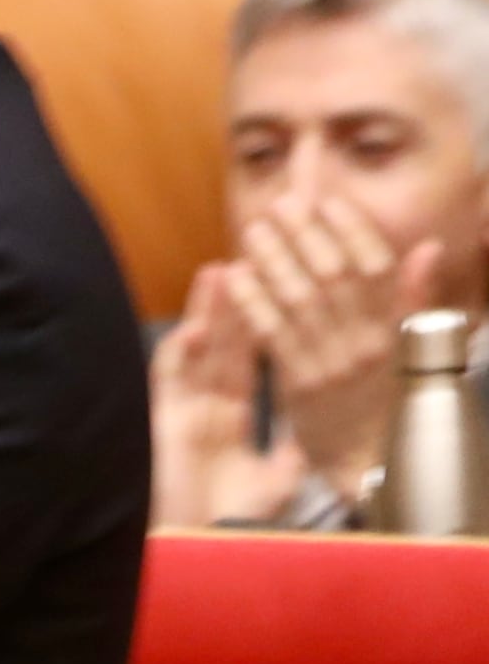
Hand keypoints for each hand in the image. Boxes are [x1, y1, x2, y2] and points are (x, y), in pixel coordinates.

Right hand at [149, 260, 300, 527]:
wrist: (198, 549)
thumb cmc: (232, 522)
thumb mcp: (279, 479)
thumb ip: (293, 444)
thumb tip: (317, 418)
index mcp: (229, 421)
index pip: (247, 363)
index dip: (259, 327)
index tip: (275, 290)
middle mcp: (203, 409)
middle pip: (223, 346)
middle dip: (237, 304)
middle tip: (251, 261)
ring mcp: (180, 411)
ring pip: (196, 351)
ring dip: (208, 313)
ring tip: (222, 271)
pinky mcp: (160, 421)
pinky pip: (169, 380)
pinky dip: (180, 353)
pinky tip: (195, 328)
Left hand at [234, 203, 438, 497]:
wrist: (370, 461)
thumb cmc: (389, 398)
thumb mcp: (414, 348)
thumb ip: (414, 298)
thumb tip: (426, 247)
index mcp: (398, 330)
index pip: (377, 269)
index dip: (353, 231)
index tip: (330, 202)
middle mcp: (368, 343)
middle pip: (334, 277)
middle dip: (306, 235)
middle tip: (283, 205)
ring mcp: (333, 364)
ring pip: (300, 300)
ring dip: (275, 259)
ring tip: (256, 229)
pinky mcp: (300, 386)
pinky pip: (274, 336)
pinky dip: (254, 301)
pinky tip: (237, 275)